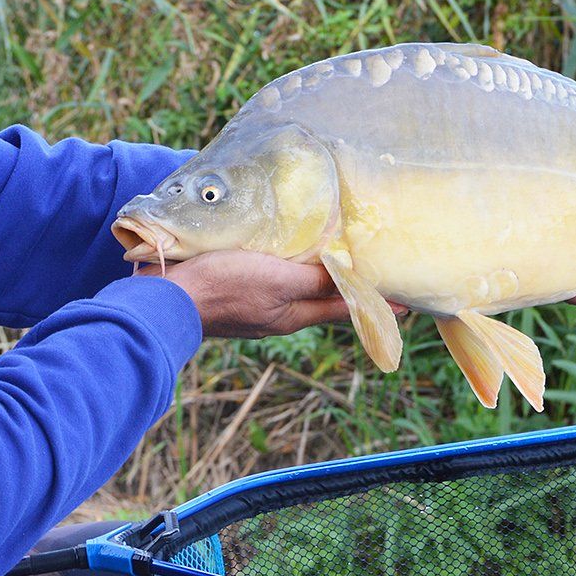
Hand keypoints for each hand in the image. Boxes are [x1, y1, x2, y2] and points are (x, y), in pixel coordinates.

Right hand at [136, 251, 380, 338]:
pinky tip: (280, 259)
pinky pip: (270, 284)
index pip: (345, 307)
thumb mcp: (280, 279)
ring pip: (295, 292)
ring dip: (316, 280)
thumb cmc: (227, 286)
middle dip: (346, 290)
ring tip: (331, 262)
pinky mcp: (232, 297)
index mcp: (294, 314)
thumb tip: (352, 276)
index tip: (407, 303)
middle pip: (322, 301)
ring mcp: (254, 309)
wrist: (169, 298)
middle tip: (372, 275)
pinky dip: (285, 274)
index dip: (375, 303)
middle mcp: (278, 316)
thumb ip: (316, 278)